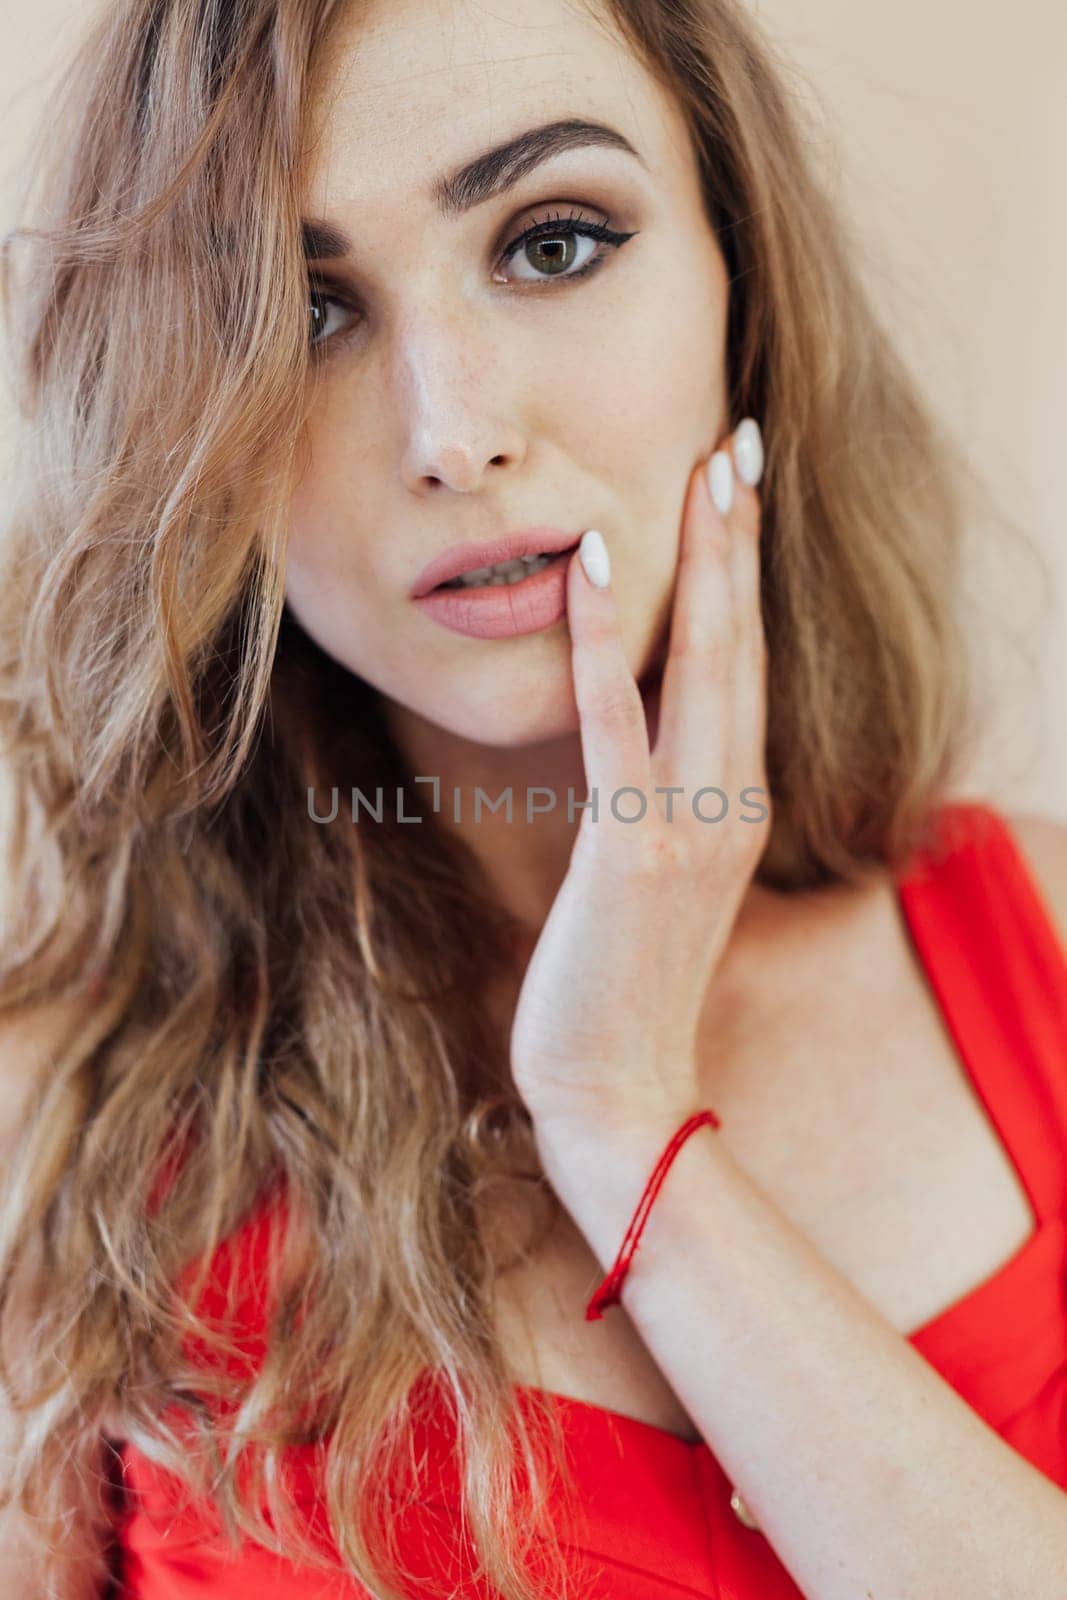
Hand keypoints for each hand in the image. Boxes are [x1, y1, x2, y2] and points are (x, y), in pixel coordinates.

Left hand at [509, 419, 770, 1139]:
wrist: (616, 1087)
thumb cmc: (621, 983)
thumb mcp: (662, 875)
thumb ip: (669, 800)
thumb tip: (643, 735)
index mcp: (738, 801)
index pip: (746, 664)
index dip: (743, 574)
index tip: (736, 491)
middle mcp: (731, 798)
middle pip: (744, 643)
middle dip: (739, 537)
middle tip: (739, 440)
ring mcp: (692, 820)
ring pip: (706, 663)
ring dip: (704, 560)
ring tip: (706, 467)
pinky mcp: (633, 844)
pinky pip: (615, 716)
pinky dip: (601, 633)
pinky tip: (586, 558)